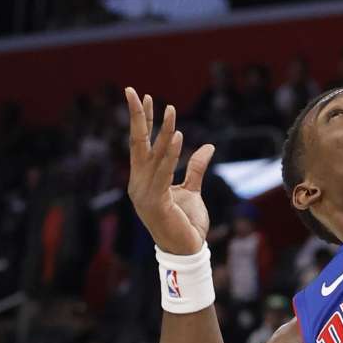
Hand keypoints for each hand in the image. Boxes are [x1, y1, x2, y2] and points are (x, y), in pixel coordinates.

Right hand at [126, 88, 215, 254]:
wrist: (187, 251)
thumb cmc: (186, 223)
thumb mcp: (193, 190)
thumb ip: (195, 168)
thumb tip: (208, 146)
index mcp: (144, 179)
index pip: (141, 143)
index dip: (143, 120)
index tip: (143, 97)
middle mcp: (139, 183)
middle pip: (137, 143)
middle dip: (137, 116)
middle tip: (134, 90)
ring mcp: (144, 193)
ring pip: (154, 154)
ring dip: (162, 131)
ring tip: (170, 109)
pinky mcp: (156, 202)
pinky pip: (164, 172)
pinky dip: (171, 153)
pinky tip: (178, 136)